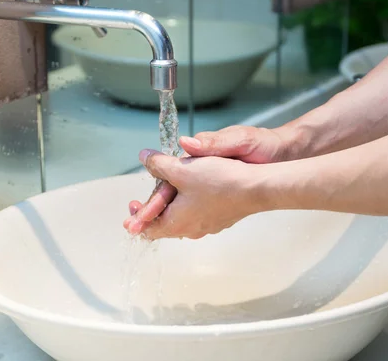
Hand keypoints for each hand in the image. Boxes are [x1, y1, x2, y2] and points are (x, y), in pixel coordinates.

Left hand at [123, 149, 261, 239]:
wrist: (256, 188)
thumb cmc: (218, 181)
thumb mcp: (182, 169)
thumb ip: (158, 164)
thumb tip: (143, 157)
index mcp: (176, 223)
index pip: (148, 229)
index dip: (136, 218)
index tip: (132, 206)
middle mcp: (191, 230)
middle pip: (164, 224)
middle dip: (152, 210)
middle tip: (145, 198)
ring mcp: (207, 226)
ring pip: (181, 218)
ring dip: (171, 206)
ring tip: (167, 190)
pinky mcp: (220, 218)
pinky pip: (197, 213)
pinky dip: (187, 204)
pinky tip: (192, 189)